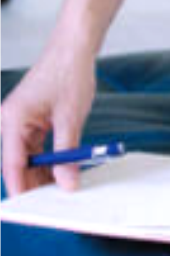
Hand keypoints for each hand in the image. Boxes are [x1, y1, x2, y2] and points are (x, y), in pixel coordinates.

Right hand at [0, 45, 96, 195]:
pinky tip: (62, 168)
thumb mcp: (71, 117)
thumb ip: (67, 153)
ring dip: (42, 170)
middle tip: (55, 200)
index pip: (12, 165)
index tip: (35, 209)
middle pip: (17, 163)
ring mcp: (18, 120)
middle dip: (35, 182)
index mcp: (11, 121)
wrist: (74, 46)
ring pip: (26, 156)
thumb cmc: (70, 73)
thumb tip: (67, 183)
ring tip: (63, 186)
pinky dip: (46, 157)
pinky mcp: (29, 118)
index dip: (23, 189)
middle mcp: (9, 122)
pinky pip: (34, 146)